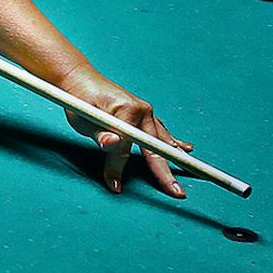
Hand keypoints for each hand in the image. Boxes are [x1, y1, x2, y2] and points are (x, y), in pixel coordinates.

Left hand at [63, 73, 189, 197]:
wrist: (80, 80)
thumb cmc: (80, 100)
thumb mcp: (84, 119)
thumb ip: (101, 134)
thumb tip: (113, 144)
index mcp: (127, 111)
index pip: (127, 147)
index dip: (120, 168)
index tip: (116, 186)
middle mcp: (142, 111)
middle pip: (155, 147)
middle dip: (166, 172)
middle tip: (178, 193)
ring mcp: (146, 112)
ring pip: (163, 140)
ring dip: (175, 157)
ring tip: (192, 172)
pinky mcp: (144, 114)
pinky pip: (161, 131)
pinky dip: (173, 141)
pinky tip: (186, 148)